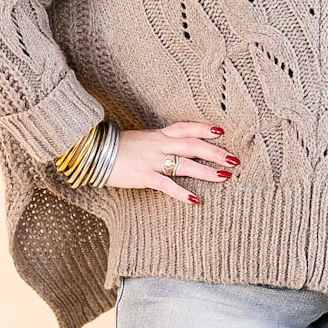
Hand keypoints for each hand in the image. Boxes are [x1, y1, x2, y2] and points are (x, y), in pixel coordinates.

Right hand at [105, 120, 237, 202]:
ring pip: (185, 164)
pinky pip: (166, 184)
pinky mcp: (144, 176)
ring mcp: (152, 160)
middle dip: (215, 152)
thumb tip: (175, 150)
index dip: (204, 128)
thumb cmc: (117, 148)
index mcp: (158, 135)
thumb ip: (159, 144)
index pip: (186, 127)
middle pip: (192, 145)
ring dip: (206, 171)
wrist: (93, 152)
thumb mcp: (141, 140)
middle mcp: (159, 145)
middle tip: (234, 159)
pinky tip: (196, 200)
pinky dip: (182, 193)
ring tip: (224, 177)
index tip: (221, 131)